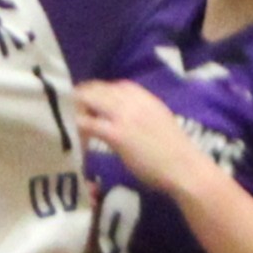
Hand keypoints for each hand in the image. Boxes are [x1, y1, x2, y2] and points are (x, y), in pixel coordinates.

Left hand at [74, 80, 218, 198]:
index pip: (110, 85)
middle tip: (69, 113)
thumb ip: (137, 112)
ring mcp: (122, 115)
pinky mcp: (116, 134)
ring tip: (67, 122)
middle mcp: (131, 100)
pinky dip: (76, 128)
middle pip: (94, 89)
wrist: (185, 167)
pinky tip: (73, 137)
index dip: (95, 93)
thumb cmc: (174, 150)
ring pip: (86, 101)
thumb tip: (116, 115)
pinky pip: (86, 124)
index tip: (86, 104)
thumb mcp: (157, 118)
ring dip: (74, 110)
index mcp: (142, 95)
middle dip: (79, 99)